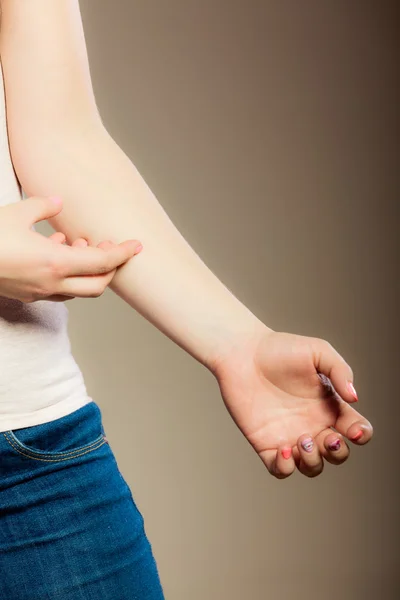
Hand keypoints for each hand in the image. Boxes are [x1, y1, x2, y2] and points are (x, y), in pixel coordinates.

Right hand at [0, 196, 142, 302]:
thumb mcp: (16, 212)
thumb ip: (43, 205)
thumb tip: (58, 202)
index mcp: (55, 263)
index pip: (103, 262)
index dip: (123, 253)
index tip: (137, 245)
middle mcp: (52, 284)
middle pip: (98, 284)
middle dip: (110, 267)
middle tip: (107, 244)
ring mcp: (40, 293)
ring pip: (79, 290)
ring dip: (87, 271)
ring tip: (78, 243)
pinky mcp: (28, 295)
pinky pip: (59, 291)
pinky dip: (68, 275)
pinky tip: (55, 250)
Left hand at [212, 328, 372, 478]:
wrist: (241, 353)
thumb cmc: (280, 348)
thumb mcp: (318, 351)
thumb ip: (340, 370)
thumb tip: (355, 398)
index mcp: (329, 405)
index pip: (356, 430)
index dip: (361, 435)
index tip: (351, 430)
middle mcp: (313, 424)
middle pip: (337, 454)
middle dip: (337, 452)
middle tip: (325, 437)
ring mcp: (290, 435)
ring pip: (312, 467)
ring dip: (314, 461)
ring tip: (302, 440)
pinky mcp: (265, 443)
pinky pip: (281, 470)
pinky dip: (286, 468)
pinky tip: (284, 449)